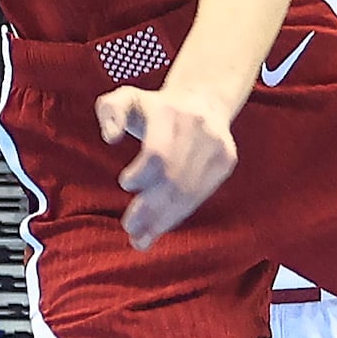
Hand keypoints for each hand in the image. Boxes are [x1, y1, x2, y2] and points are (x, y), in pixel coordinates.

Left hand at [94, 82, 237, 246]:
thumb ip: (110, 111)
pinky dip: (180, 213)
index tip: (125, 184)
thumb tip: (110, 138)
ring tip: (142, 239)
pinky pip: (201, 193)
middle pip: (174, 177)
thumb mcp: (126, 98)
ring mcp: (216, 144)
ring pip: (189, 190)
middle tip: (130, 228)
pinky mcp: (226, 159)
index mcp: (170, 112)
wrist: (201, 99)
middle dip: (150, 208)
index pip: (158, 152)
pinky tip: (161, 227)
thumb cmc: (154, 107)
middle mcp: (198, 126)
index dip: (142, 174)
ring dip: (164, 219)